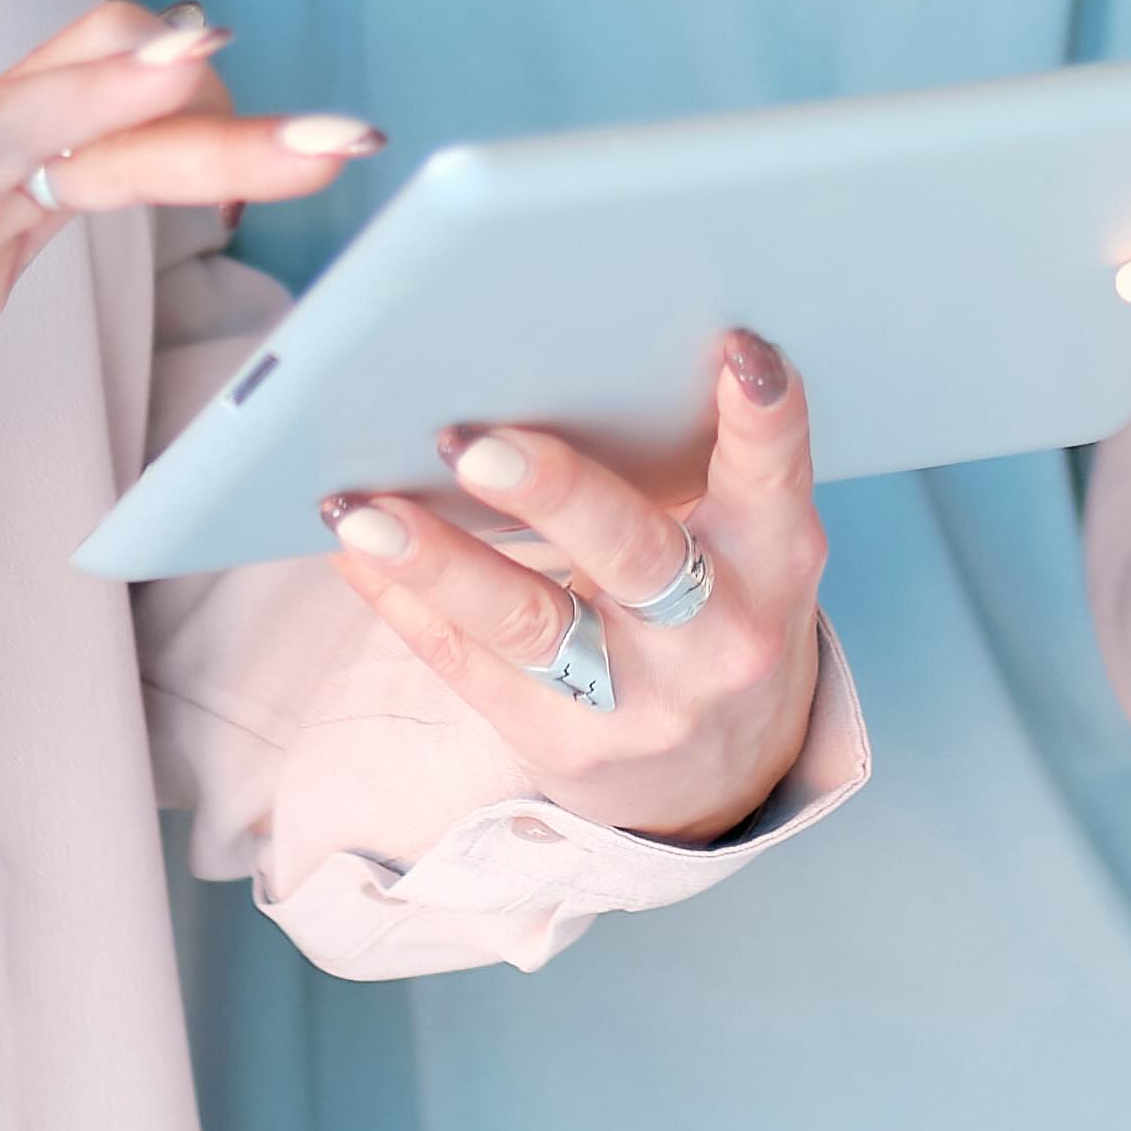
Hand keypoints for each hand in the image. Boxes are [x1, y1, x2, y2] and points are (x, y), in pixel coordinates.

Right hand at [0, 0, 372, 497]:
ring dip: (106, 89)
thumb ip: (35, 214)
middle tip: (349, 138)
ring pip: (5, 121)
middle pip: (101, 105)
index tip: (319, 153)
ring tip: (198, 59)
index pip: (126, 108)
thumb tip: (131, 177)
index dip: (221, 120)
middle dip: (229, 120)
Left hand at [314, 333, 825, 847]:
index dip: (765, 420)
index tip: (737, 350)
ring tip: (366, 514)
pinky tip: (356, 552)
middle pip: (636, 556)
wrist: (716, 780)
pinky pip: (466, 666)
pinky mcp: (562, 743)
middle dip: (554, 494)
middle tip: (473, 444)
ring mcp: (638, 700)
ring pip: (531, 624)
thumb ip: (693, 465)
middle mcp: (716, 636)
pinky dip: (404, 603)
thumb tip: (566, 352)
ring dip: (440, 562)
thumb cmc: (715, 613)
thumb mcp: (741, 548)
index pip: (774, 481)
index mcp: (771, 562)